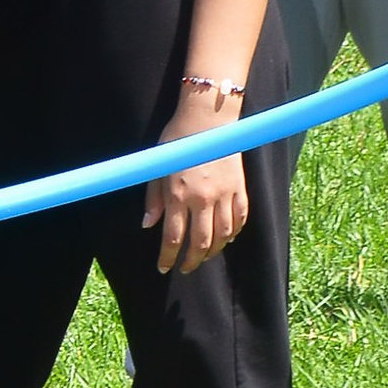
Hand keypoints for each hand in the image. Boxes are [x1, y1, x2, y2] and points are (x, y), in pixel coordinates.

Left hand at [140, 98, 248, 276]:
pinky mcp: (239, 188)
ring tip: (204, 257)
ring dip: (213, 251)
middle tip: (185, 269)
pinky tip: (226, 238)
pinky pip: (240, 218)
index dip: (167, 257)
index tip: (163, 268)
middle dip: (191, 261)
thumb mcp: (158, 167)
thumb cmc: (178, 140)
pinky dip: (234, 232)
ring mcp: (224, 194)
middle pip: (200, 243)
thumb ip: (153, 199)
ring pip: (222, 235)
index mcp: (179, 195)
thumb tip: (147, 225)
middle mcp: (203, 199)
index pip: (173, 237)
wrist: (208, 119)